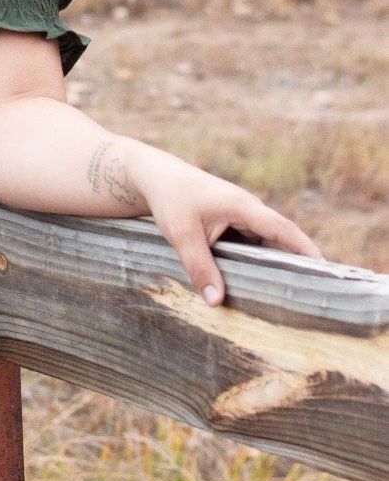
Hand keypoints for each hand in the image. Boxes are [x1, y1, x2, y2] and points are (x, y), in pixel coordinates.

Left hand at [119, 138, 323, 306]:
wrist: (155, 178)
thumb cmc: (170, 200)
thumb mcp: (183, 235)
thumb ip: (199, 268)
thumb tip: (216, 301)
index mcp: (244, 207)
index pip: (283, 230)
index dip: (304, 250)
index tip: (324, 270)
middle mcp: (248, 210)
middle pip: (280, 240)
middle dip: (294, 263)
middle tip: (310, 293)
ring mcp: (241, 216)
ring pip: (264, 244)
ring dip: (274, 264)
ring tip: (288, 294)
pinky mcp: (231, 223)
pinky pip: (250, 245)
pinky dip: (255, 261)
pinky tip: (256, 283)